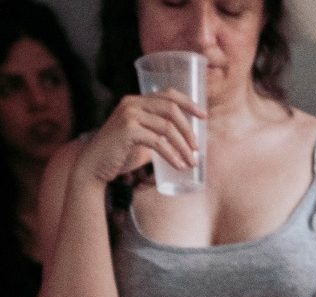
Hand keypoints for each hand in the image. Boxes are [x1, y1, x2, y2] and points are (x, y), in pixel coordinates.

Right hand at [75, 90, 203, 186]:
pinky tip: (179, 166)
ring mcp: (128, 115)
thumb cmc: (121, 154)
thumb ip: (159, 135)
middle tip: (197, 149)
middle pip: (171, 109)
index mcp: (137, 101)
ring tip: (191, 162)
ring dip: (183, 146)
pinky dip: (172, 155)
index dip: (188, 103)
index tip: (204, 116)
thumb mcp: (144, 139)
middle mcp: (132, 103)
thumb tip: (186, 143)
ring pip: (167, 127)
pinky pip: (158, 142)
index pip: (168, 94)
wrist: (95, 164)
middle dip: (189, 130)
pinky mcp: (127, 131)